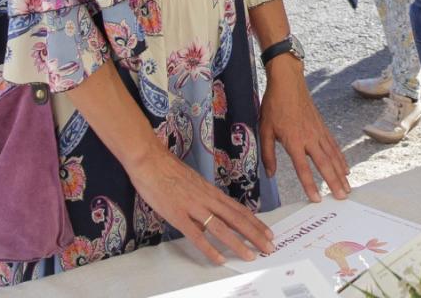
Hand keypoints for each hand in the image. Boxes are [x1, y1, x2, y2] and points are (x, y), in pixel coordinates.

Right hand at [125, 148, 272, 263]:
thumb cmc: (169, 170)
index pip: (239, 209)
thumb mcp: (193, 183)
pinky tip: (219, 258)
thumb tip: (209, 218)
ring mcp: (194, 207)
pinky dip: (209, 248)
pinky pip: (196, 235)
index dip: (255, 222)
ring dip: (238, 243)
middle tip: (269, 247)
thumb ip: (203, 199)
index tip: (267, 232)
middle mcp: (208, 199)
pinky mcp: (178, 214)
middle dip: (255, 234)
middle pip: (237, 219)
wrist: (150, 160)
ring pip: (222, 228)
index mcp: (212, 192)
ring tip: (251, 255)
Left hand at [259, 60, 349, 201]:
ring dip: (341, 173)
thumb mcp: (265, 130)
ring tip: (348, 188)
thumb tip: (270, 174)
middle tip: (342, 198)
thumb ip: (268, 154)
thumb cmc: (274, 106)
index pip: (303, 168)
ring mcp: (318, 132)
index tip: (317, 199)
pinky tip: (345, 168)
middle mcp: (309, 138)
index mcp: (293, 141)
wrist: (288, 83)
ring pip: (333, 156)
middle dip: (334, 182)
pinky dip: (341, 158)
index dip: (310, 185)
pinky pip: (334, 146)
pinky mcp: (322, 127)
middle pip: (324, 164)